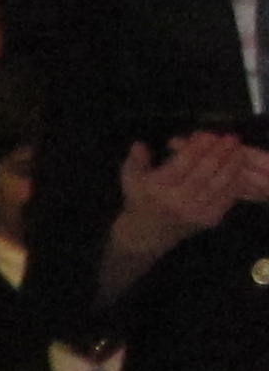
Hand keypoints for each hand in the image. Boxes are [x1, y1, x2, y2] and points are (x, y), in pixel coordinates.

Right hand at [118, 131, 268, 249]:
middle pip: (203, 173)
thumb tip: (138, 144)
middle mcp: (176, 201)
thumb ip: (135, 161)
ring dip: (232, 165)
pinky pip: (226, 198)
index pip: (181, 165)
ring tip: (238, 150)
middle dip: (219, 153)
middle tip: (231, 138)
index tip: (207, 134)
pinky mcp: (207, 219)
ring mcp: (194, 212)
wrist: (146, 236)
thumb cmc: (141, 202)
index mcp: (157, 189)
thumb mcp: (131, 180)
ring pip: (218, 184)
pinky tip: (238, 170)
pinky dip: (234, 183)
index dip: (197, 148)